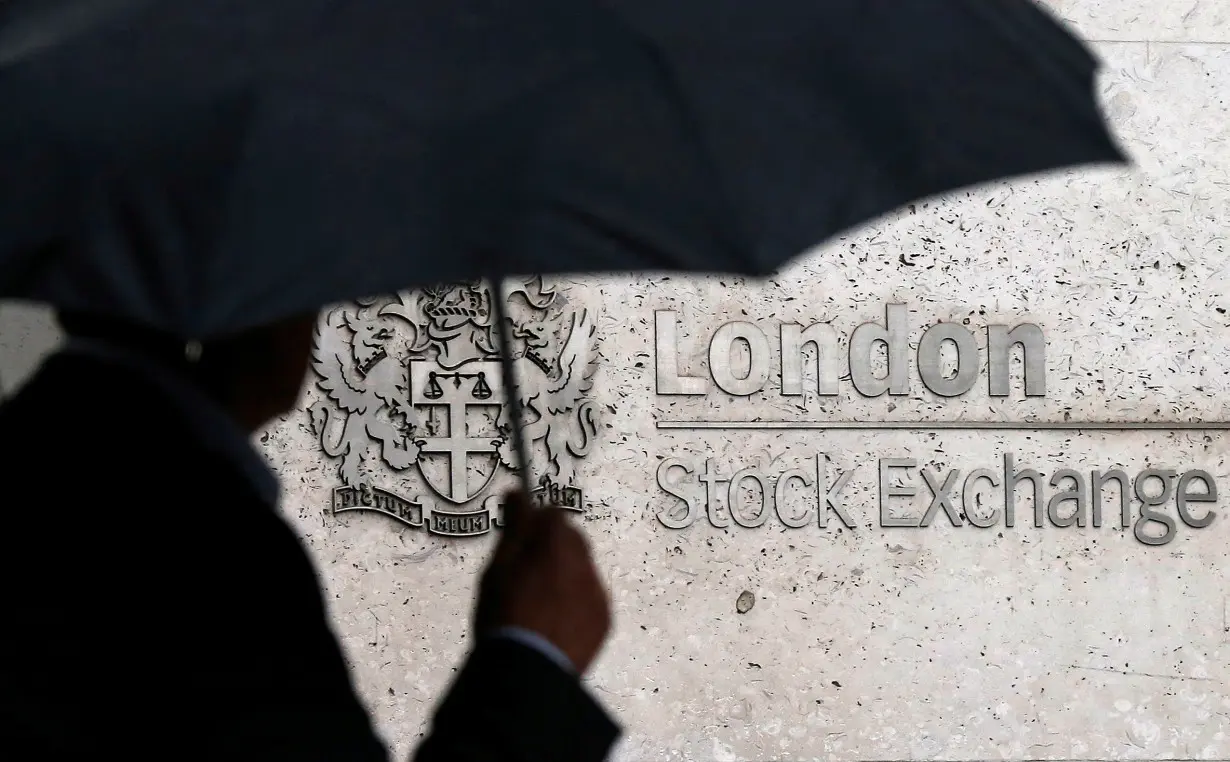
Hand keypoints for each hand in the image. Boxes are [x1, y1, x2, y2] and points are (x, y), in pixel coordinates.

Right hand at [474, 492, 611, 674]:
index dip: (534, 523)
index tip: (519, 538)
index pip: (552, 515)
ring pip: (582, 569)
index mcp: (557, 544)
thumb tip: (517, 492)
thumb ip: (514, 527)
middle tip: (526, 570)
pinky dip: (576, 601)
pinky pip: (590, 598)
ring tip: (538, 601)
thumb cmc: (504, 616)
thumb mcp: (497, 567)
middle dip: (553, 546)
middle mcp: (584, 563)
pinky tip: (554, 620)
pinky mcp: (604, 620)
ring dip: (565, 574)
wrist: (526, 673)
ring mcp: (597, 593)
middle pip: (572, 539)